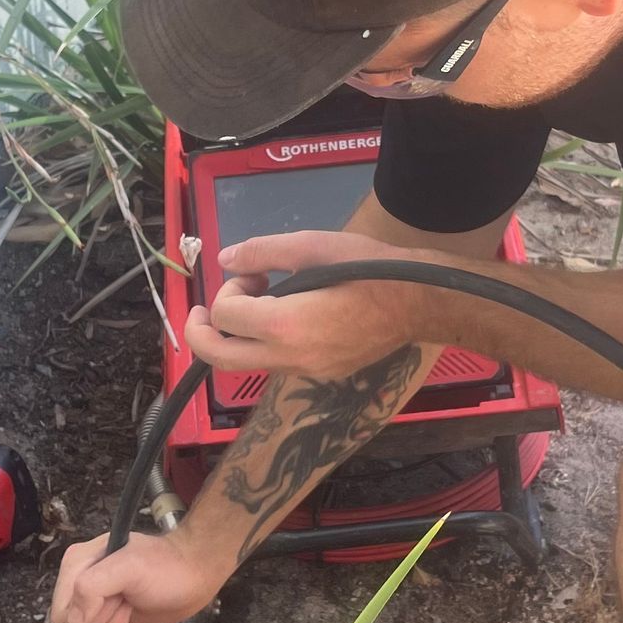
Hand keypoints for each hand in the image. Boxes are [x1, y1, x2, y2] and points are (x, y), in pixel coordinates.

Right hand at [52, 529, 226, 622]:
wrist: (191, 579)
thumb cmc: (166, 569)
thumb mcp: (131, 566)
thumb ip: (94, 586)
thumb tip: (74, 621)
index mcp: (76, 567)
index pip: (60, 614)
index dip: (91, 621)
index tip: (121, 605)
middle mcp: (75, 589)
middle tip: (128, 612)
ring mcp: (87, 612)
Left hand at [183, 229, 436, 381]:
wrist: (418, 301)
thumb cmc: (368, 267)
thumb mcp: (312, 246)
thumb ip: (262, 252)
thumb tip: (225, 260)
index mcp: (283, 326)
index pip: (224, 318)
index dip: (227, 291)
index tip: (254, 275)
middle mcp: (290, 359)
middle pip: (220, 359)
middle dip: (203, 332)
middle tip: (207, 308)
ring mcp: (307, 373)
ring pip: (249, 362)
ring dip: (241, 333)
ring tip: (267, 298)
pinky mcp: (322, 375)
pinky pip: (278, 364)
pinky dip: (268, 341)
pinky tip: (294, 313)